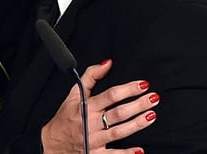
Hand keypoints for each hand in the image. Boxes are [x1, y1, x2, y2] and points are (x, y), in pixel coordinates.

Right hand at [41, 60, 157, 153]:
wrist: (53, 142)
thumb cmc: (66, 116)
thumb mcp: (74, 93)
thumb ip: (91, 75)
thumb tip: (107, 63)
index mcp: (86, 106)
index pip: (110, 95)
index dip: (128, 89)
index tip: (143, 84)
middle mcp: (90, 123)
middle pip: (118, 113)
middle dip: (138, 105)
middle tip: (153, 98)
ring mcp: (93, 140)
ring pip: (118, 132)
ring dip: (137, 124)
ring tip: (151, 116)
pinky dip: (126, 153)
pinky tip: (140, 150)